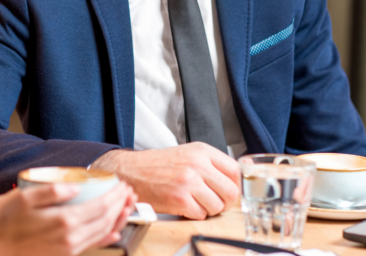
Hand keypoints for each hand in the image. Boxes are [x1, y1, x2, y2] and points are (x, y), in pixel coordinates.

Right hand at [0, 181, 135, 255]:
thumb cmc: (6, 224)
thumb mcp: (24, 199)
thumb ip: (51, 191)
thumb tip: (75, 187)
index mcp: (65, 221)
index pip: (101, 206)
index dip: (115, 194)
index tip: (122, 184)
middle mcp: (72, 238)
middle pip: (107, 219)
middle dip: (121, 204)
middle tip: (127, 192)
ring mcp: (70, 249)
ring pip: (104, 233)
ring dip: (119, 218)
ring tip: (126, 205)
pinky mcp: (67, 254)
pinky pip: (94, 244)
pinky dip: (108, 236)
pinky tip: (114, 232)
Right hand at [91, 143, 238, 219]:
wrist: (130, 171)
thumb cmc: (157, 165)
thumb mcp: (187, 154)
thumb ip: (210, 164)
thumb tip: (232, 180)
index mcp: (201, 151)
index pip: (235, 170)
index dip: (235, 185)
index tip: (229, 191)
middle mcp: (197, 164)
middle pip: (231, 191)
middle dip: (225, 202)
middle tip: (215, 202)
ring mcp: (189, 181)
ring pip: (217, 206)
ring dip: (208, 210)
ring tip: (195, 203)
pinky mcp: (180, 198)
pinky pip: (201, 215)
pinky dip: (194, 215)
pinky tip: (184, 206)